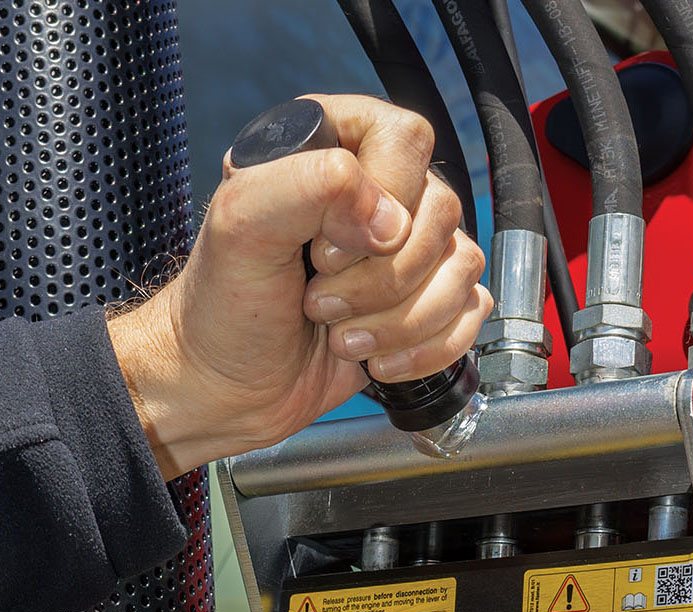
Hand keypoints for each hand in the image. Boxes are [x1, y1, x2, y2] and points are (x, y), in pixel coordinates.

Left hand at [108, 94, 490, 479]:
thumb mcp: (239, 226)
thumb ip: (310, 186)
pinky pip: (471, 312)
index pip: (406, 140)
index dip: (379, 201)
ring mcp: (406, 253)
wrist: (222, 390)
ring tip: (340, 337)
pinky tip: (377, 361)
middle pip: (440, 213)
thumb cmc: (221, 308)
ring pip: (461, 268)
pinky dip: (428, 348)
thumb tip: (391, 220)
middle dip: (381, 279)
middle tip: (319, 302)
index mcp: (331, 150)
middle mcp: (377, 195)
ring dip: (400, 321)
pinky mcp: (425, 304)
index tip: (325, 251)